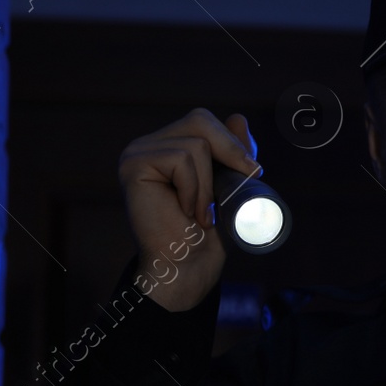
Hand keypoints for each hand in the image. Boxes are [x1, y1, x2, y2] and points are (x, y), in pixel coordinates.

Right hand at [117, 108, 261, 311]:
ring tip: (200, 212)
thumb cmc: (204, 235)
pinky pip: (181, 159)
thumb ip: (231, 152)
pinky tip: (185, 212)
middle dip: (230, 151)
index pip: (203, 121)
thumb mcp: (227, 185)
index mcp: (167, 147)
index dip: (231, 142)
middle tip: (241, 183)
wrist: (185, 268)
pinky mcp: (133, 165)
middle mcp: (147, 146)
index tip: (252, 172)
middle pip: (199, 120)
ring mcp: (137, 154)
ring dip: (208, 184)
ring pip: (195, 144)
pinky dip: (194, 189)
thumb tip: (238, 118)